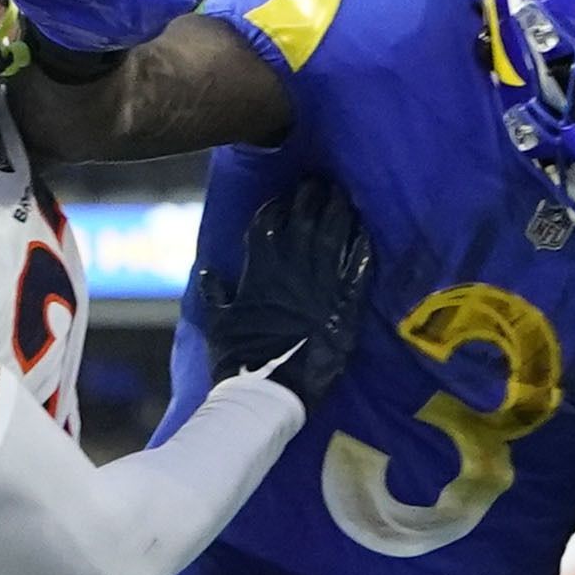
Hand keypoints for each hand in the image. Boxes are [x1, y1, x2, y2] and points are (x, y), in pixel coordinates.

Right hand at [196, 176, 374, 408]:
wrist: (271, 391)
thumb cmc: (240, 359)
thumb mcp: (218, 324)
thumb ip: (215, 294)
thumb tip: (207, 272)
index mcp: (260, 271)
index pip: (268, 225)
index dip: (276, 207)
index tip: (284, 197)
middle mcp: (292, 270)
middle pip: (304, 221)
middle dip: (311, 198)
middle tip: (319, 183)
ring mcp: (321, 286)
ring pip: (333, 237)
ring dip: (339, 213)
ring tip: (343, 197)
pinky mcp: (345, 306)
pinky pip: (357, 269)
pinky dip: (362, 249)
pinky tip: (366, 234)